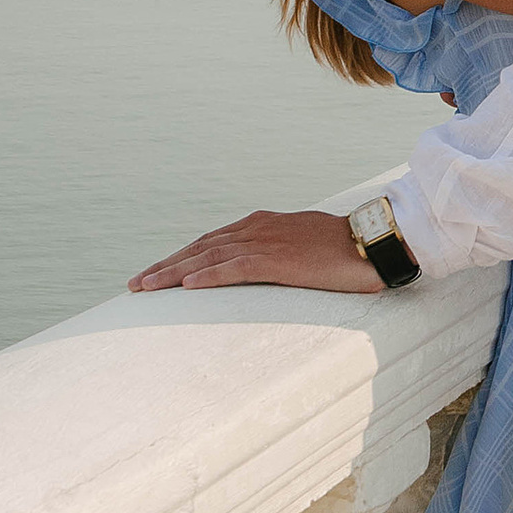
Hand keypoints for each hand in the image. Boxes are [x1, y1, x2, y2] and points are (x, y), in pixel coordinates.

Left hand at [129, 209, 375, 292]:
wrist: (375, 241)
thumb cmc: (345, 250)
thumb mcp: (303, 249)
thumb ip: (279, 255)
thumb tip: (265, 272)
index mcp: (261, 225)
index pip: (210, 241)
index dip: (180, 257)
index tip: (155, 274)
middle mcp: (257, 228)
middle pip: (200, 246)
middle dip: (165, 266)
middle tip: (136, 285)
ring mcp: (267, 241)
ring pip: (210, 255)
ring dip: (174, 272)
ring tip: (147, 288)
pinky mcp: (280, 259)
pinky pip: (236, 267)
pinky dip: (210, 275)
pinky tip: (189, 286)